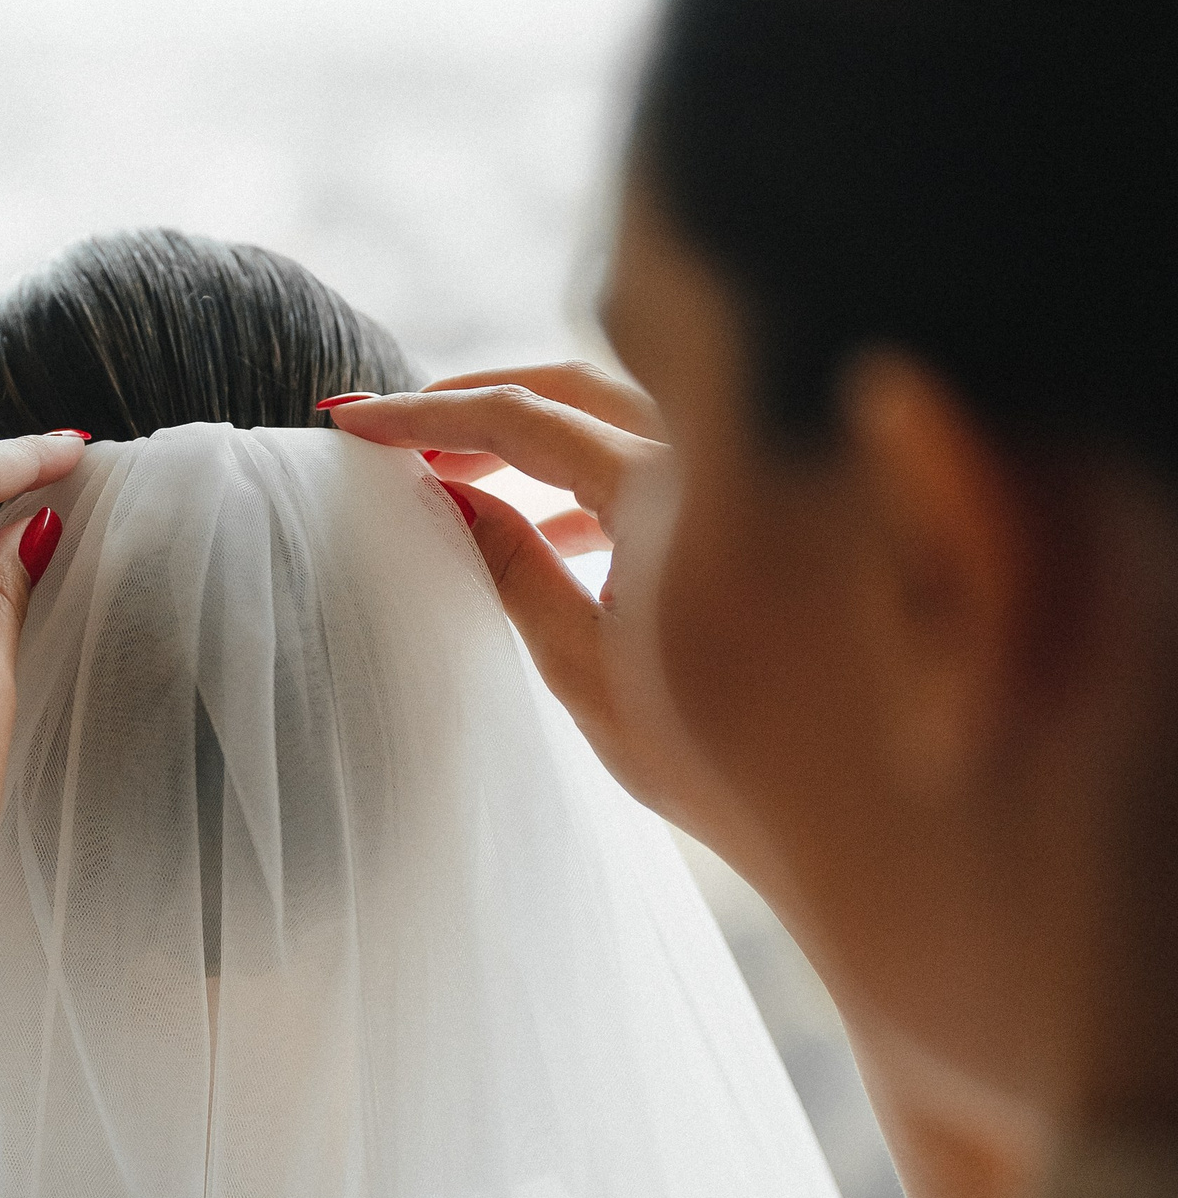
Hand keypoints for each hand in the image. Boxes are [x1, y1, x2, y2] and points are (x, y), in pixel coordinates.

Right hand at [327, 369, 760, 875]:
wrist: (842, 807)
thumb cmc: (718, 756)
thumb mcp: (585, 669)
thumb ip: (514, 568)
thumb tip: (447, 497)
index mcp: (667, 492)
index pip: (526, 419)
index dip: (430, 417)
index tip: (356, 425)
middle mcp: (713, 463)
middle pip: (571, 390)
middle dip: (476, 406)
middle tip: (399, 439)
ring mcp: (739, 486)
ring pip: (616, 419)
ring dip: (530, 438)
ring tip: (456, 482)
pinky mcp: (750, 522)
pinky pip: (655, 463)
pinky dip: (586, 476)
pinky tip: (545, 530)